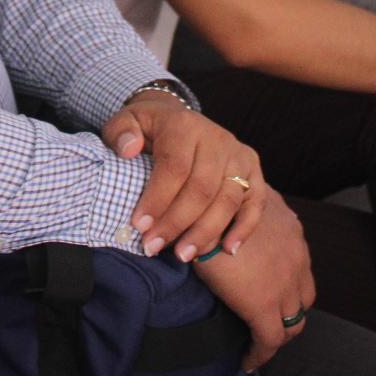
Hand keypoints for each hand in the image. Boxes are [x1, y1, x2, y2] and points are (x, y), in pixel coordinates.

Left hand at [102, 90, 266, 261]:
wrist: (178, 119)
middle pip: (202, 188)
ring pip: (228, 199)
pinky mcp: (252, 170)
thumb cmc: (148, 129)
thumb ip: (120, 132)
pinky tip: (227, 250)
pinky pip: (256, 202)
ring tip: (183, 255)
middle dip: (176, 223)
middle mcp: (216, 138)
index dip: (157, 200)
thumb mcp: (127, 122)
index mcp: (184, 125)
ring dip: (206, 232)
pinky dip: (244, 228)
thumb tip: (129, 149)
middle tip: (153, 247)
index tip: (139, 226)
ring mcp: (238, 154)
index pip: (174, 167)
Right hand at [189, 193, 313, 369]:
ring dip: (278, 332)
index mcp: (291, 231)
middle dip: (289, 312)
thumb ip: (248, 209)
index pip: (300, 269)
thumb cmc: (213, 201)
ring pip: (293, 322)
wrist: (203, 212)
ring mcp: (285, 283)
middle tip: (268, 321)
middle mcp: (297, 256)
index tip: (273, 297)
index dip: (288, 287)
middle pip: (303, 298)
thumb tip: (237, 211)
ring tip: (260, 341)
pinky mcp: (264, 306)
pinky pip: (270, 340)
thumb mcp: (239, 199)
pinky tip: (247, 361)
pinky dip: (260, 354)